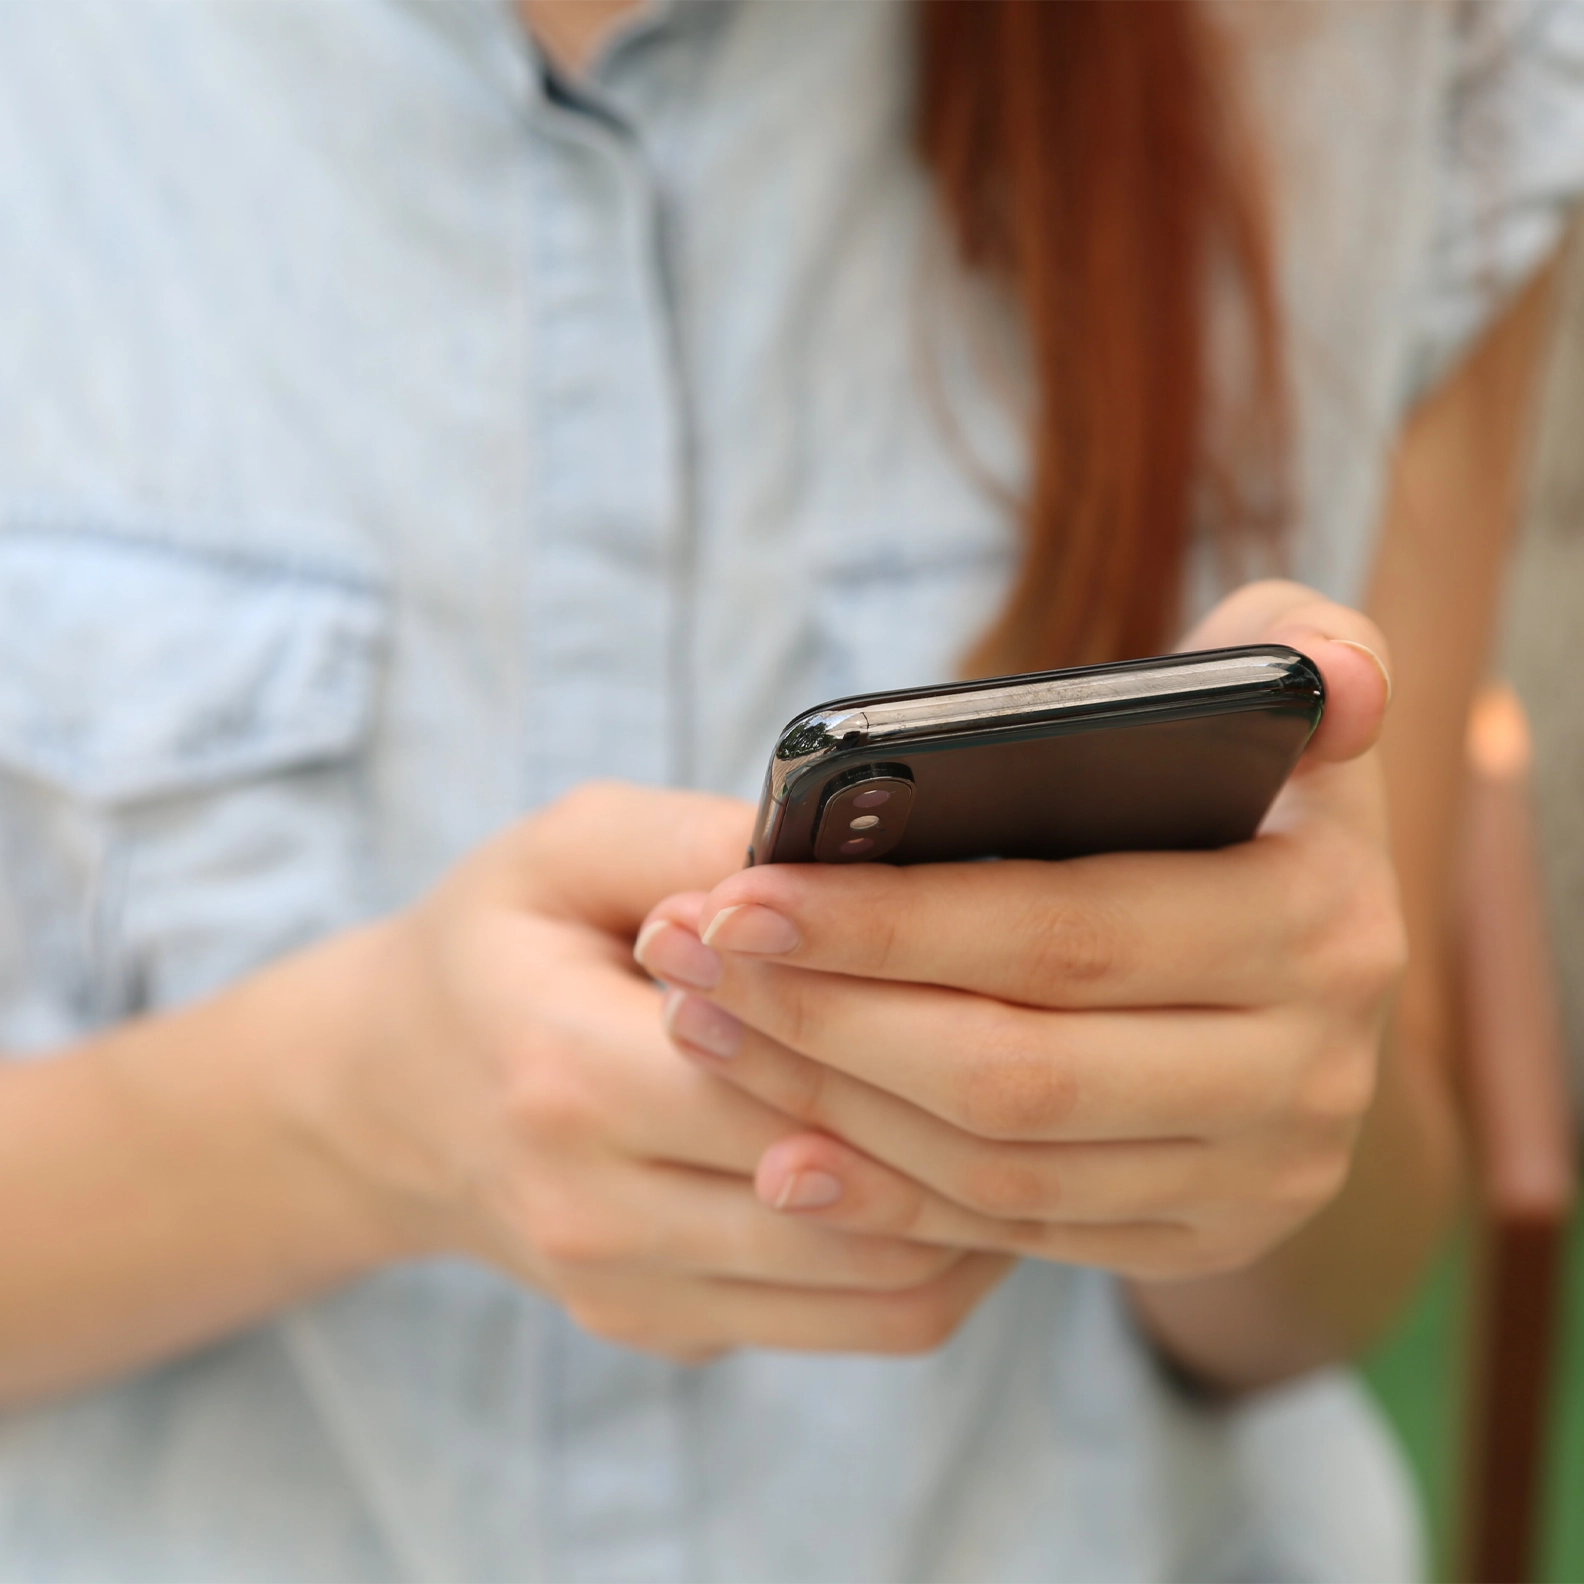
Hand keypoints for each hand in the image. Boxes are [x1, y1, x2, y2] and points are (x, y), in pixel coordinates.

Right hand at [299, 782, 1007, 1358]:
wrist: (394, 1094)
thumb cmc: (497, 946)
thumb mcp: (568, 848)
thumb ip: (699, 839)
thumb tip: (856, 852)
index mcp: (564, 1073)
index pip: (790, 1075)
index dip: (910, 1020)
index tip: (1006, 956)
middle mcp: (594, 1212)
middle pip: (857, 1193)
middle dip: (972, 1116)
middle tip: (1064, 1034)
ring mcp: (630, 1294)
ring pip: (883, 1288)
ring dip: (982, 1203)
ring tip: (1036, 1106)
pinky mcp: (667, 1331)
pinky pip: (854, 1323)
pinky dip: (936, 1254)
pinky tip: (965, 1167)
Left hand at [634, 583, 1405, 1282]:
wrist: (1307, 972)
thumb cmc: (1247, 797)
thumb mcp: (1284, 698)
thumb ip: (1301, 642)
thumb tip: (1334, 684)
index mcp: (1317, 920)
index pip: (1065, 932)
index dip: (890, 922)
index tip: (738, 894)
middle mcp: (1308, 1071)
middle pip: (1013, 1068)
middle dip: (825, 1017)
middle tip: (688, 958)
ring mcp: (1258, 1175)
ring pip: (999, 1162)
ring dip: (829, 1103)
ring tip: (705, 1026)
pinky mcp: (1198, 1237)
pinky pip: (1017, 1234)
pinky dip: (889, 1197)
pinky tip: (781, 1151)